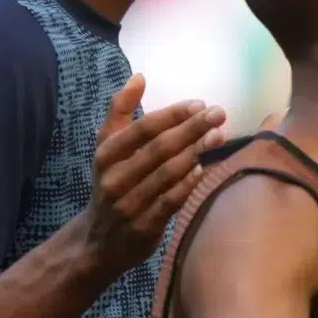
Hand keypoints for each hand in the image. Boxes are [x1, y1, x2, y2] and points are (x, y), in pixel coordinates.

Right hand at [78, 75, 225, 274]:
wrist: (98, 241)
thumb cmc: (111, 184)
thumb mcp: (106, 148)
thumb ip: (120, 111)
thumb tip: (139, 76)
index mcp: (107, 154)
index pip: (143, 129)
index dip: (172, 114)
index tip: (200, 103)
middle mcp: (115, 177)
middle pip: (158, 148)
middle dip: (191, 129)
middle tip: (219, 114)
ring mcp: (129, 203)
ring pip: (166, 174)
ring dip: (195, 153)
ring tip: (219, 136)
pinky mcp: (144, 226)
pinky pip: (170, 201)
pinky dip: (188, 184)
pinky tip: (205, 169)